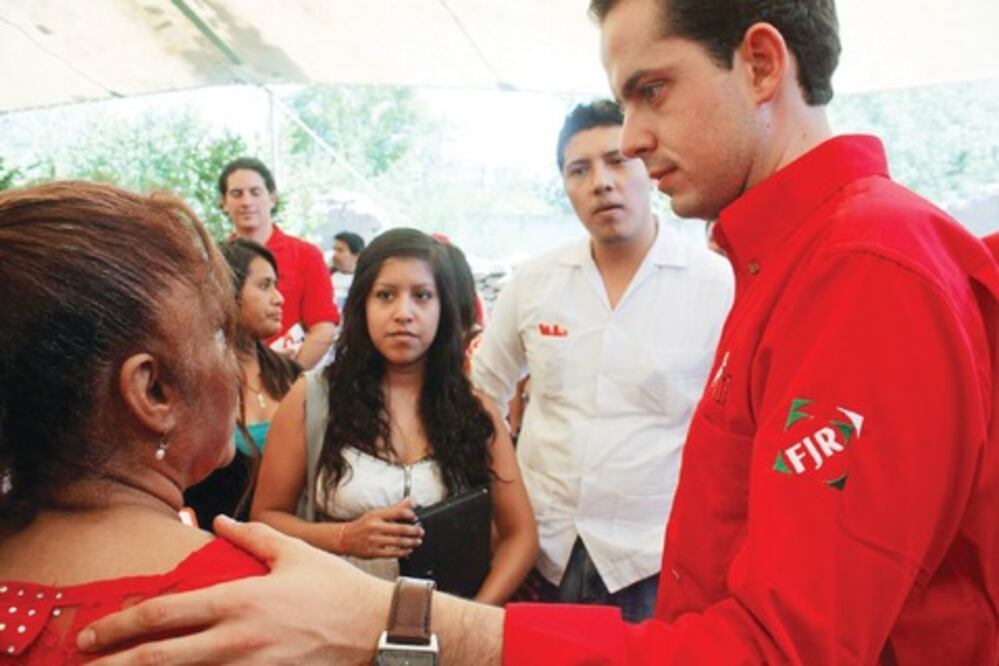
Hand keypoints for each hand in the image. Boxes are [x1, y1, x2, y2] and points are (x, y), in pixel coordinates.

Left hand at [77, 516, 393, 664]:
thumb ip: (251, 537)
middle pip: (160, 657)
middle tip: (81, 665)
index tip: (90, 634)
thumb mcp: (294, 553)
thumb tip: (217, 521)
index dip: (121, 625)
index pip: (166, 614)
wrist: (375, 629)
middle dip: (114, 664)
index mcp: (239, 600)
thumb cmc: (335, 588)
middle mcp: (237, 639)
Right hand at [341, 498, 423, 558]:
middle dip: (413, 531)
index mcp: (376, 515)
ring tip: (417, 541)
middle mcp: (375, 527)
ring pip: (397, 542)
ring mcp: (374, 540)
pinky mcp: (373, 552)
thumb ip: (394, 509)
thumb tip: (410, 501)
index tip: (415, 516)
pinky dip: (402, 552)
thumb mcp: (376, 513)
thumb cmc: (363, 525)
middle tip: (420, 532)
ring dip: (411, 542)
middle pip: (400, 529)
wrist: (345, 538)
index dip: (409, 514)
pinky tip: (408, 550)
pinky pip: (391, 553)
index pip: (396, 512)